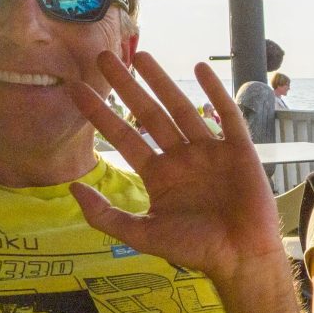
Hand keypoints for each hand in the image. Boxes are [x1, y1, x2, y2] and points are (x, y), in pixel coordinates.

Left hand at [66, 51, 279, 283]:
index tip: (77, 89)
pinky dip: (215, 91)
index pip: (123, 136)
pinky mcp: (238, 149)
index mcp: (158, 175)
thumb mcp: (143, 234)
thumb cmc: (195, 248)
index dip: (100, 113)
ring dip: (162, 81)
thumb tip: (72, 187)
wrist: (241, 257)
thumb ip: (106, 215)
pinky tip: (200, 69)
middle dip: (126, 86)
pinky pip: (226, 114)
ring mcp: (209, 151)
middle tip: (105, 56)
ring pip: (181, 107)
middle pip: (148, 113)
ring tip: (141, 56)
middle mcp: (181, 157)